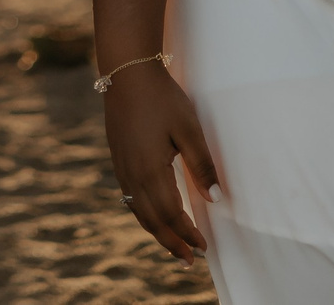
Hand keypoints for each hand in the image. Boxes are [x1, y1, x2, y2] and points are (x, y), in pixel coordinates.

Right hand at [103, 62, 219, 262]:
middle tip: (189, 259)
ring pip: (138, 211)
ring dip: (156, 231)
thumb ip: (201, 165)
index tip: (203, 247)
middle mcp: (131, 174)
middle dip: (171, 242)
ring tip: (172, 245)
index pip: (170, 214)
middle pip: (151, 220)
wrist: (127, 73)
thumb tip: (214, 200)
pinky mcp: (119, 158)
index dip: (186, 234)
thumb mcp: (189, 129)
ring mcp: (121, 167)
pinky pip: (130, 197)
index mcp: (150, 170)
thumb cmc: (161, 98)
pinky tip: (152, 215)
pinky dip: (143, 214)